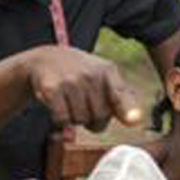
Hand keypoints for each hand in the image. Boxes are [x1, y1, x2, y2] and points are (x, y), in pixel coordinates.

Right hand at [25, 47, 142, 131]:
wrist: (45, 59)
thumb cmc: (80, 73)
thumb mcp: (102, 76)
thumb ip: (121, 97)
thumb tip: (135, 121)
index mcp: (107, 70)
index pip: (120, 93)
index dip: (127, 109)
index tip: (133, 121)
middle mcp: (90, 74)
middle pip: (100, 116)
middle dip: (93, 120)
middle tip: (85, 108)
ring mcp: (70, 81)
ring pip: (80, 120)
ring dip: (75, 119)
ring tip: (70, 103)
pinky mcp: (52, 89)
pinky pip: (62, 119)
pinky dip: (60, 120)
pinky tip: (58, 106)